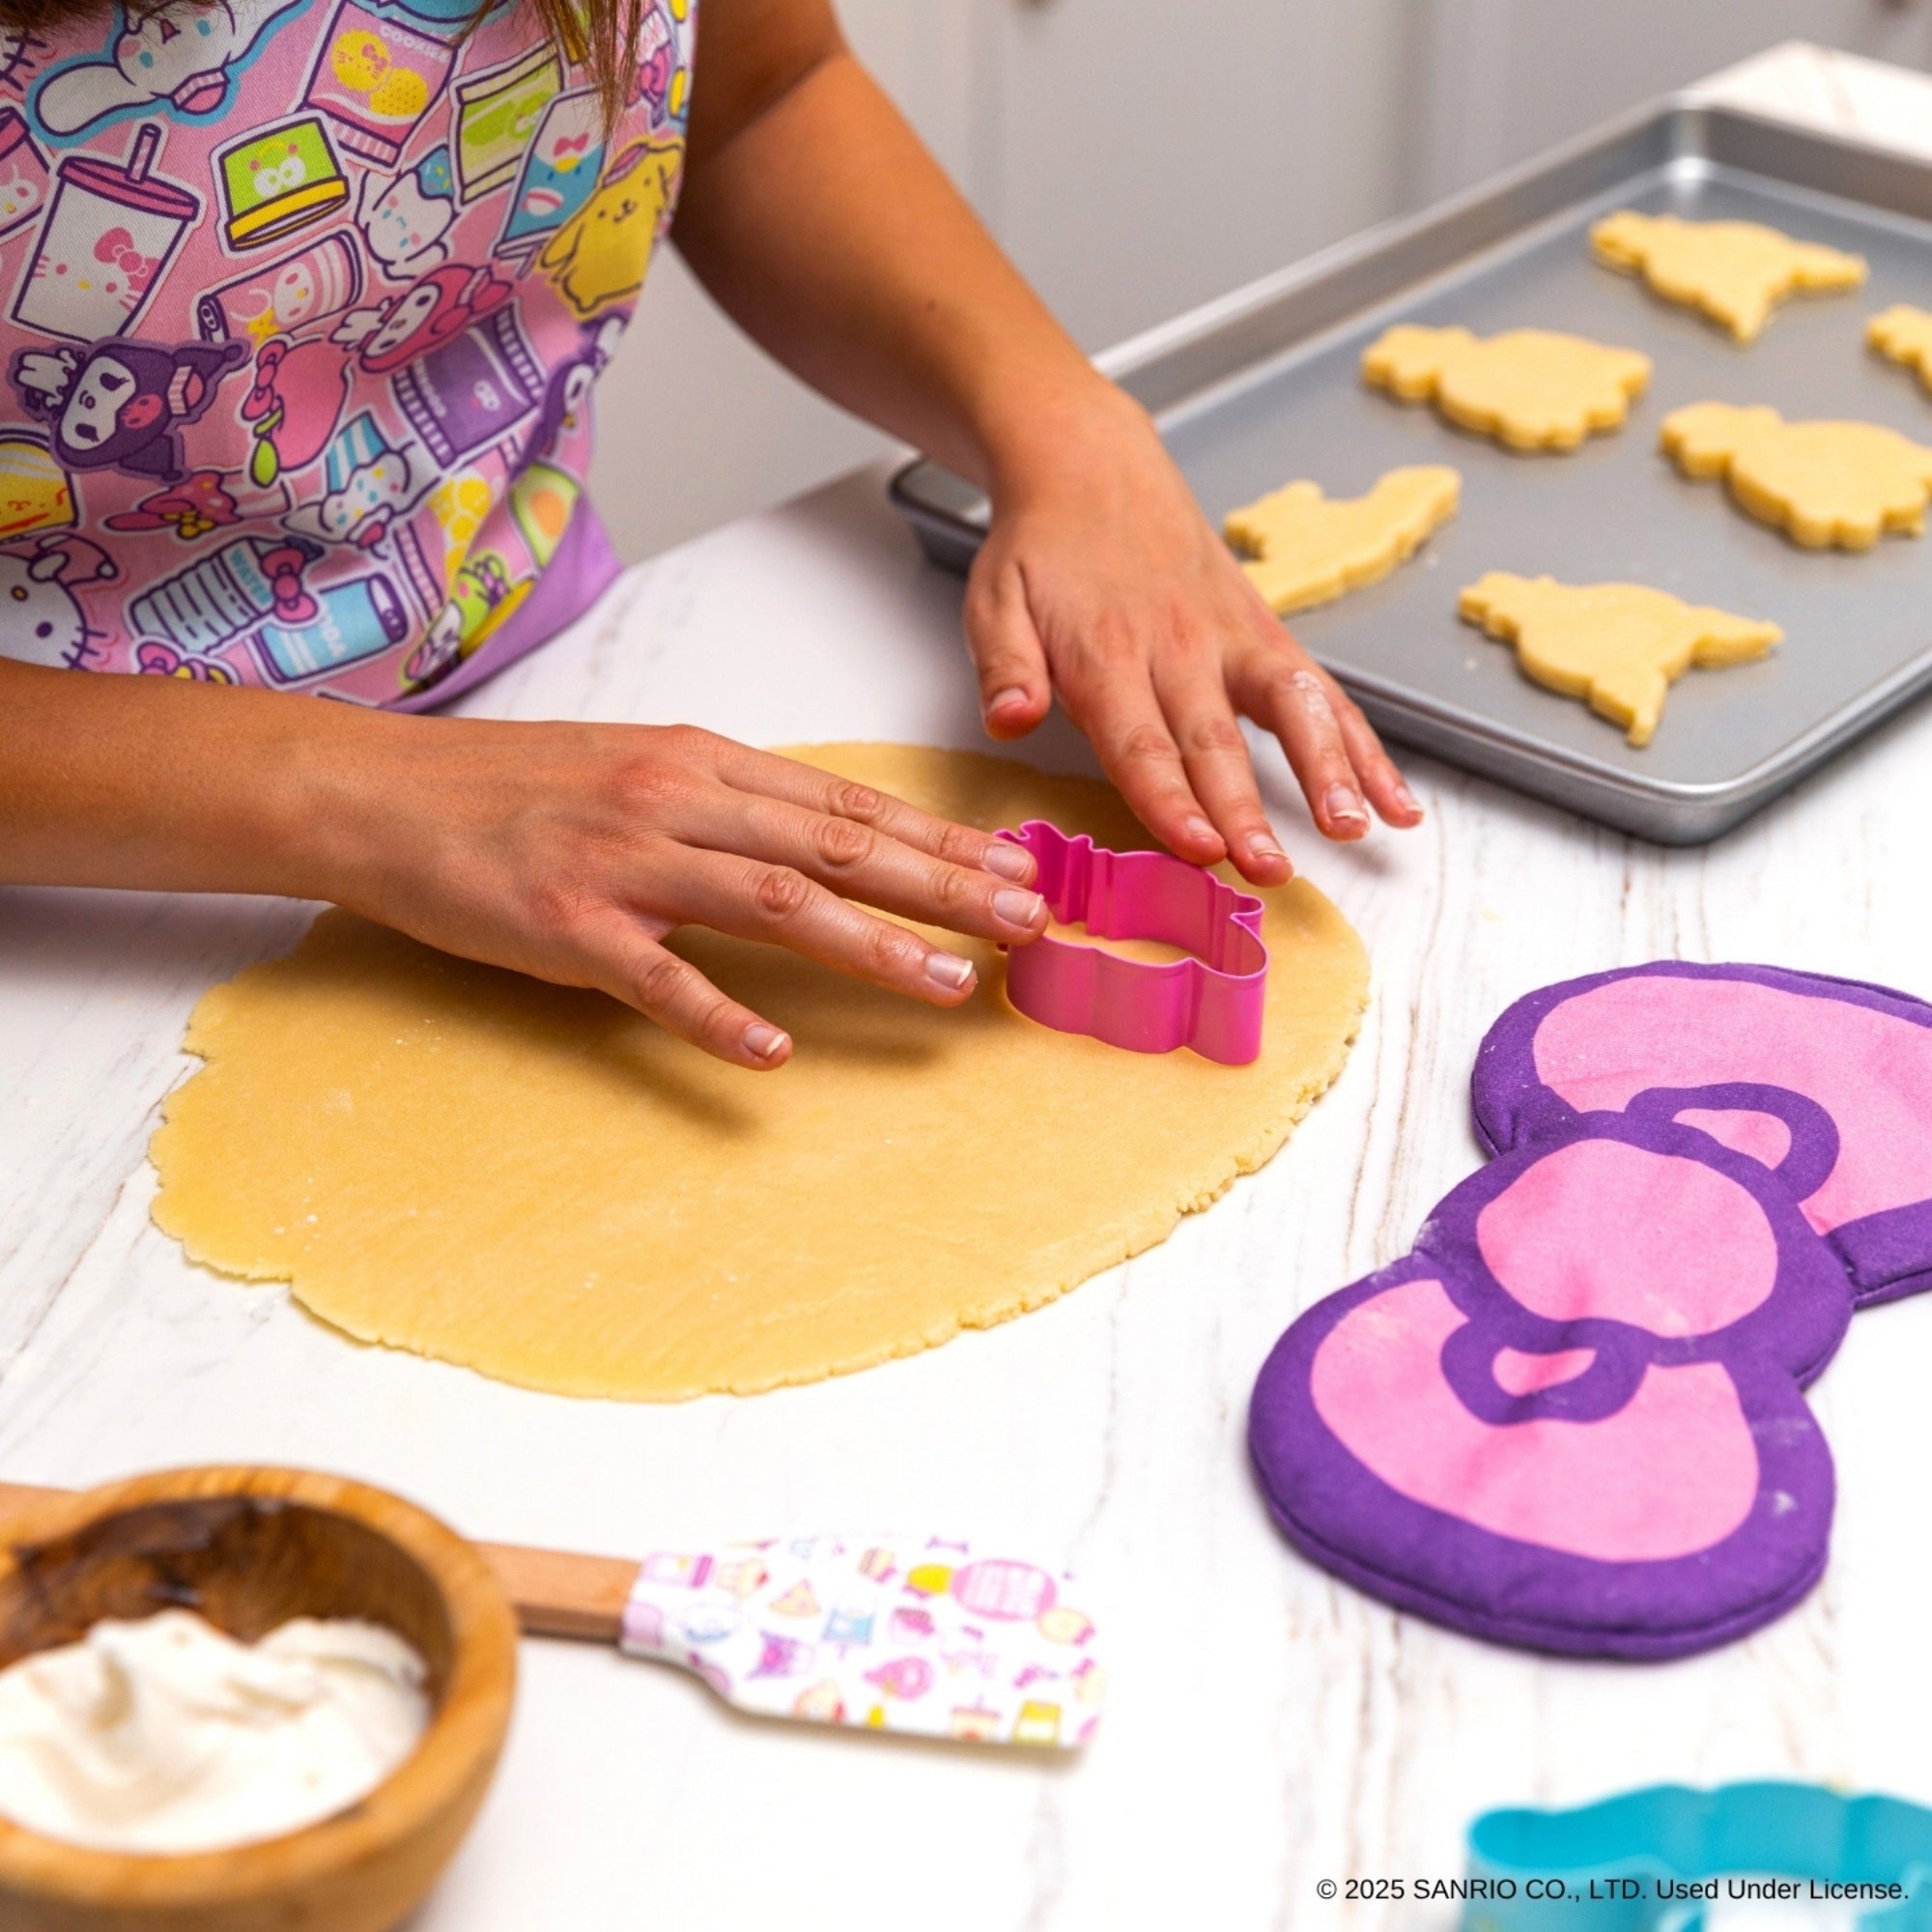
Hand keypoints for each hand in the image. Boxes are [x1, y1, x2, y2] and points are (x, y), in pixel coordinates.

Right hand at [315, 722, 1049, 1070]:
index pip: (850, 804)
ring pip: (773, 901)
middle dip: (943, 886)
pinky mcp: (567, 924)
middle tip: (1025, 924)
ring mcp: (625, 860)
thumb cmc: (517, 783)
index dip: (941, 840)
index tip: (1018, 868)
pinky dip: (718, 1016)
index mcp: (704, 762)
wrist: (384, 790)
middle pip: (837, 846)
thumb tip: (829, 836)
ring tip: (947, 984)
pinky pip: (655, 978)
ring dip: (870, 945)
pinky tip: (774, 1055)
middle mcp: (679, 799)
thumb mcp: (640, 766)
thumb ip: (732, 800)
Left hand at [962, 382, 1423, 884]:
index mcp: (1107, 652)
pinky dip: (1365, 750)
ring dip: (1328, 770)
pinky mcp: (1268, 637)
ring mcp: (1234, 640)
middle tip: (1268, 867)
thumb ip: (1005, 665)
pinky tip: (1394, 802)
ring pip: (1294, 708)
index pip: (1139, 740)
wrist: (1092, 466)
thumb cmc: (1041, 549)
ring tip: (1355, 828)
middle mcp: (1180, 648)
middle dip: (1246, 808)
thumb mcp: (994, 600)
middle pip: (1217, 740)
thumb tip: (1010, 719)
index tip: (1197, 847)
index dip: (1169, 797)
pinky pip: (1326, 696)